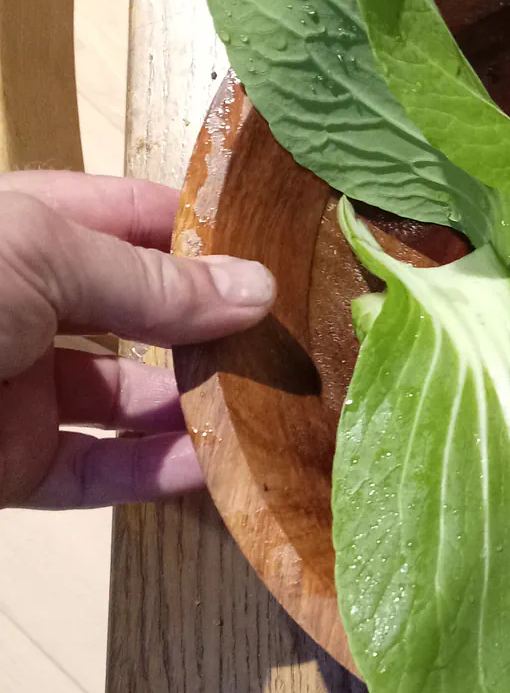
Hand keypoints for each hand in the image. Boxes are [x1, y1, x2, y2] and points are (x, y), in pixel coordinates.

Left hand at [0, 172, 274, 507]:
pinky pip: (98, 469)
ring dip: (197, 405)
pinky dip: (158, 471)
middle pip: (140, 312)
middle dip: (213, 326)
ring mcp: (18, 387)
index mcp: (26, 228)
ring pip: (128, 398)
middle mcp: (27, 304)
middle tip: (298, 344)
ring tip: (274, 408)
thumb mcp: (41, 258)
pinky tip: (217, 465)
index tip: (289, 259)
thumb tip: (257, 288)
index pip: (135, 220)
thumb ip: (151, 281)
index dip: (207, 236)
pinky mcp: (9, 464)